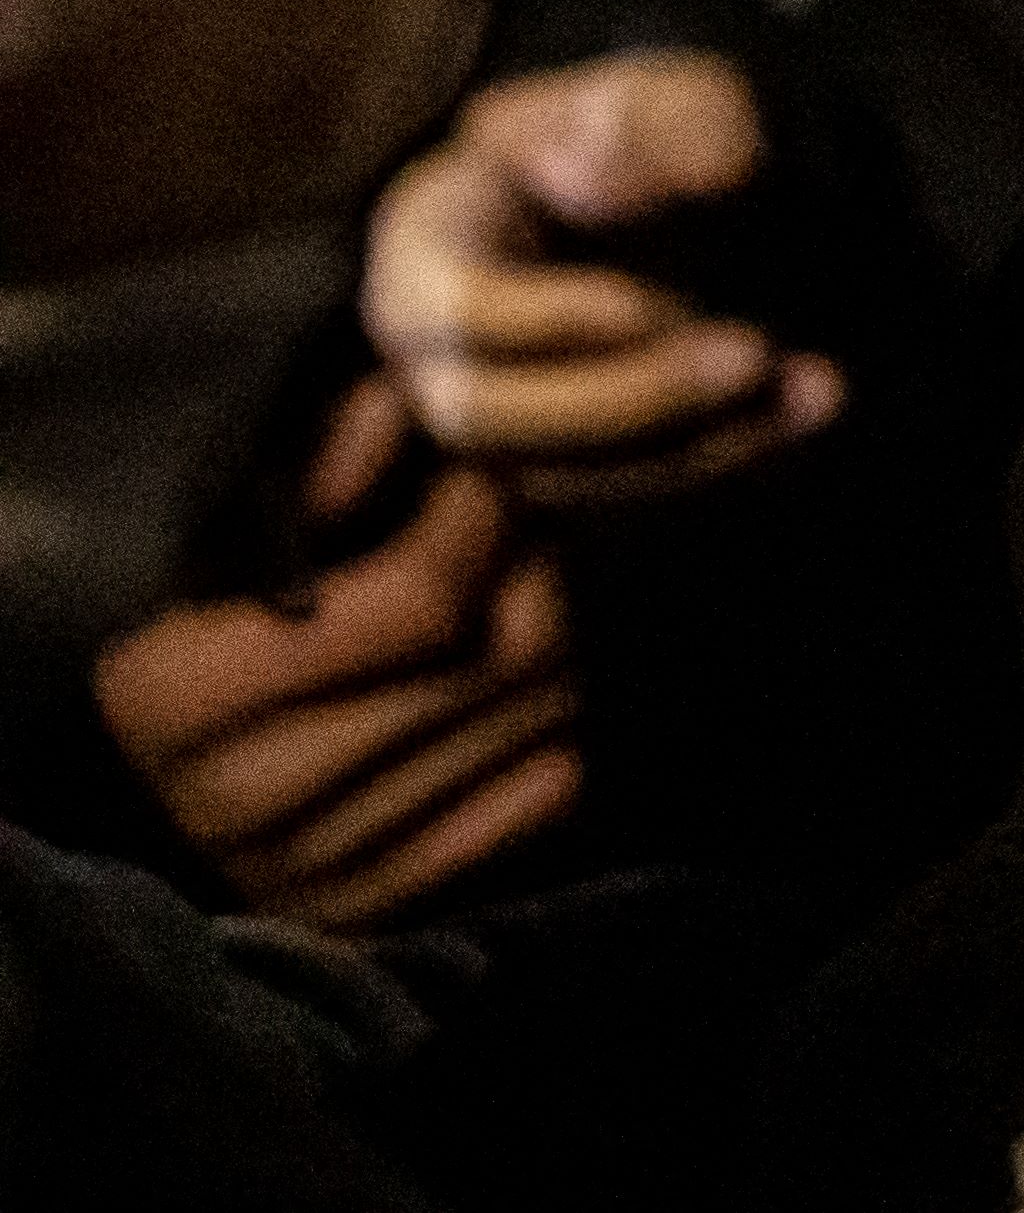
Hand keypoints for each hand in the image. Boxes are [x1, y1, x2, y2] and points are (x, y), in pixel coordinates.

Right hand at [94, 376, 580, 924]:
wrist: (191, 771)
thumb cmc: (229, 617)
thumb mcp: (250, 524)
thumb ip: (329, 458)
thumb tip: (409, 400)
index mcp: (172, 695)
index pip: (421, 599)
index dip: (485, 517)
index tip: (493, 470)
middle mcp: (232, 799)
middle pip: (499, 659)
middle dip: (542, 573)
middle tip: (536, 527)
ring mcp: (309, 871)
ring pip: (538, 721)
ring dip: (562, 643)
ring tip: (528, 596)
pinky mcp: (378, 912)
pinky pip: (543, 796)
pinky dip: (556, 730)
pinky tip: (520, 692)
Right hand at [362, 50, 840, 505]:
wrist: (692, 182)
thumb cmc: (649, 128)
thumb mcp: (662, 98)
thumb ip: (643, 128)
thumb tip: (579, 184)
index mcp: (427, 242)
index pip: (454, 306)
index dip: (547, 320)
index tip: (652, 306)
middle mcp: (437, 350)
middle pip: (489, 416)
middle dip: (629, 397)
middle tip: (754, 354)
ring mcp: (498, 418)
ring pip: (563, 476)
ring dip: (695, 443)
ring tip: (815, 388)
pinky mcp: (569, 461)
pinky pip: (628, 489)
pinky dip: (728, 455)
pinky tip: (813, 406)